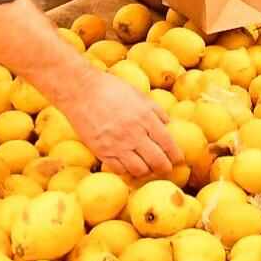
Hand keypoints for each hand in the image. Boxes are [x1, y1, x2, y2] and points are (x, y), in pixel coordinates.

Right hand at [57, 69, 180, 176]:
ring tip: (148, 169)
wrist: (81, 91)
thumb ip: (154, 110)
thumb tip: (168, 124)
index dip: (176, 155)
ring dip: (147, 171)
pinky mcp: (102, 152)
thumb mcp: (138, 94)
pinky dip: (127, 171)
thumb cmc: (111, 88)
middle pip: (157, 160)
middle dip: (165, 168)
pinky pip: (120, 170)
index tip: (179, 160)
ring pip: (140, 169)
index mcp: (145, 118)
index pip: (168, 143)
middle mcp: (134, 134)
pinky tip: (129, 167)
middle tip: (167, 169)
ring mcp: (117, 145)